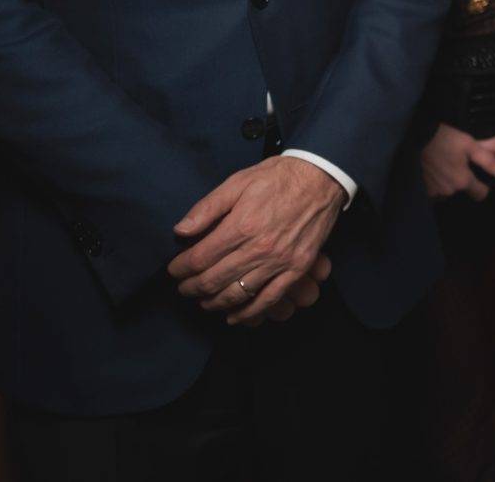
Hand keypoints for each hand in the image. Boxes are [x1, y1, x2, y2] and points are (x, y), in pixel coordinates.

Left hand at [167, 156, 345, 326]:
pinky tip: (234, 316)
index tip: (173, 270)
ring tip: (203, 300)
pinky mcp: (297, 269)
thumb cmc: (278, 177)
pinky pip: (269, 299)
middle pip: (214, 280)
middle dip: (192, 288)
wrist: (321, 178)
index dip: (181, 268)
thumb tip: (181, 231)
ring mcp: (279, 262)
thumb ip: (207, 208)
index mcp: (241, 226)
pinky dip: (248, 312)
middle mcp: (258, 249)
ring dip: (214, 302)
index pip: (200, 258)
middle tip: (183, 288)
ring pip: (238, 294)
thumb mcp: (238, 182)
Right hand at [420, 124, 494, 200]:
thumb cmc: (445, 139)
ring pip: (449, 194)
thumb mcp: (470, 145)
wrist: (417, 138)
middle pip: (464, 193)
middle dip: (463, 183)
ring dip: (449, 184)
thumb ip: (488, 162)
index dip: (482, 186)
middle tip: (458, 165)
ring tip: (445, 167)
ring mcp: (435, 193)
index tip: (476, 175)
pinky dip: (437, 185)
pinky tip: (436, 171)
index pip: (481, 195)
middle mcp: (449, 191)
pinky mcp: (424, 191)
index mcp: (463, 181)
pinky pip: (436, 193)